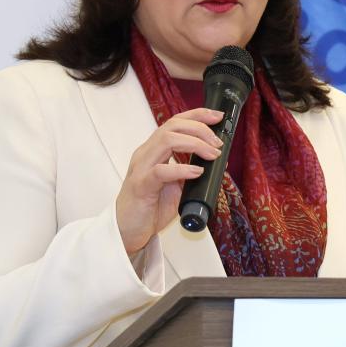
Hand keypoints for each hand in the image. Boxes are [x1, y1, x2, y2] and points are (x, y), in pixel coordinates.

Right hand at [116, 108, 224, 254]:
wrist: (128, 231)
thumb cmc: (149, 208)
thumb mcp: (174, 185)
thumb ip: (188, 172)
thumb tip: (212, 163)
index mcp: (154, 151)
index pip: (175, 122)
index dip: (197, 115)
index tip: (217, 117)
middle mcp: (146, 154)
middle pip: (172, 126)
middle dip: (199, 128)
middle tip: (218, 144)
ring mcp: (142, 168)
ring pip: (166, 140)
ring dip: (195, 144)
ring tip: (211, 155)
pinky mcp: (141, 186)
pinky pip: (161, 171)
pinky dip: (182, 169)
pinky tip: (196, 172)